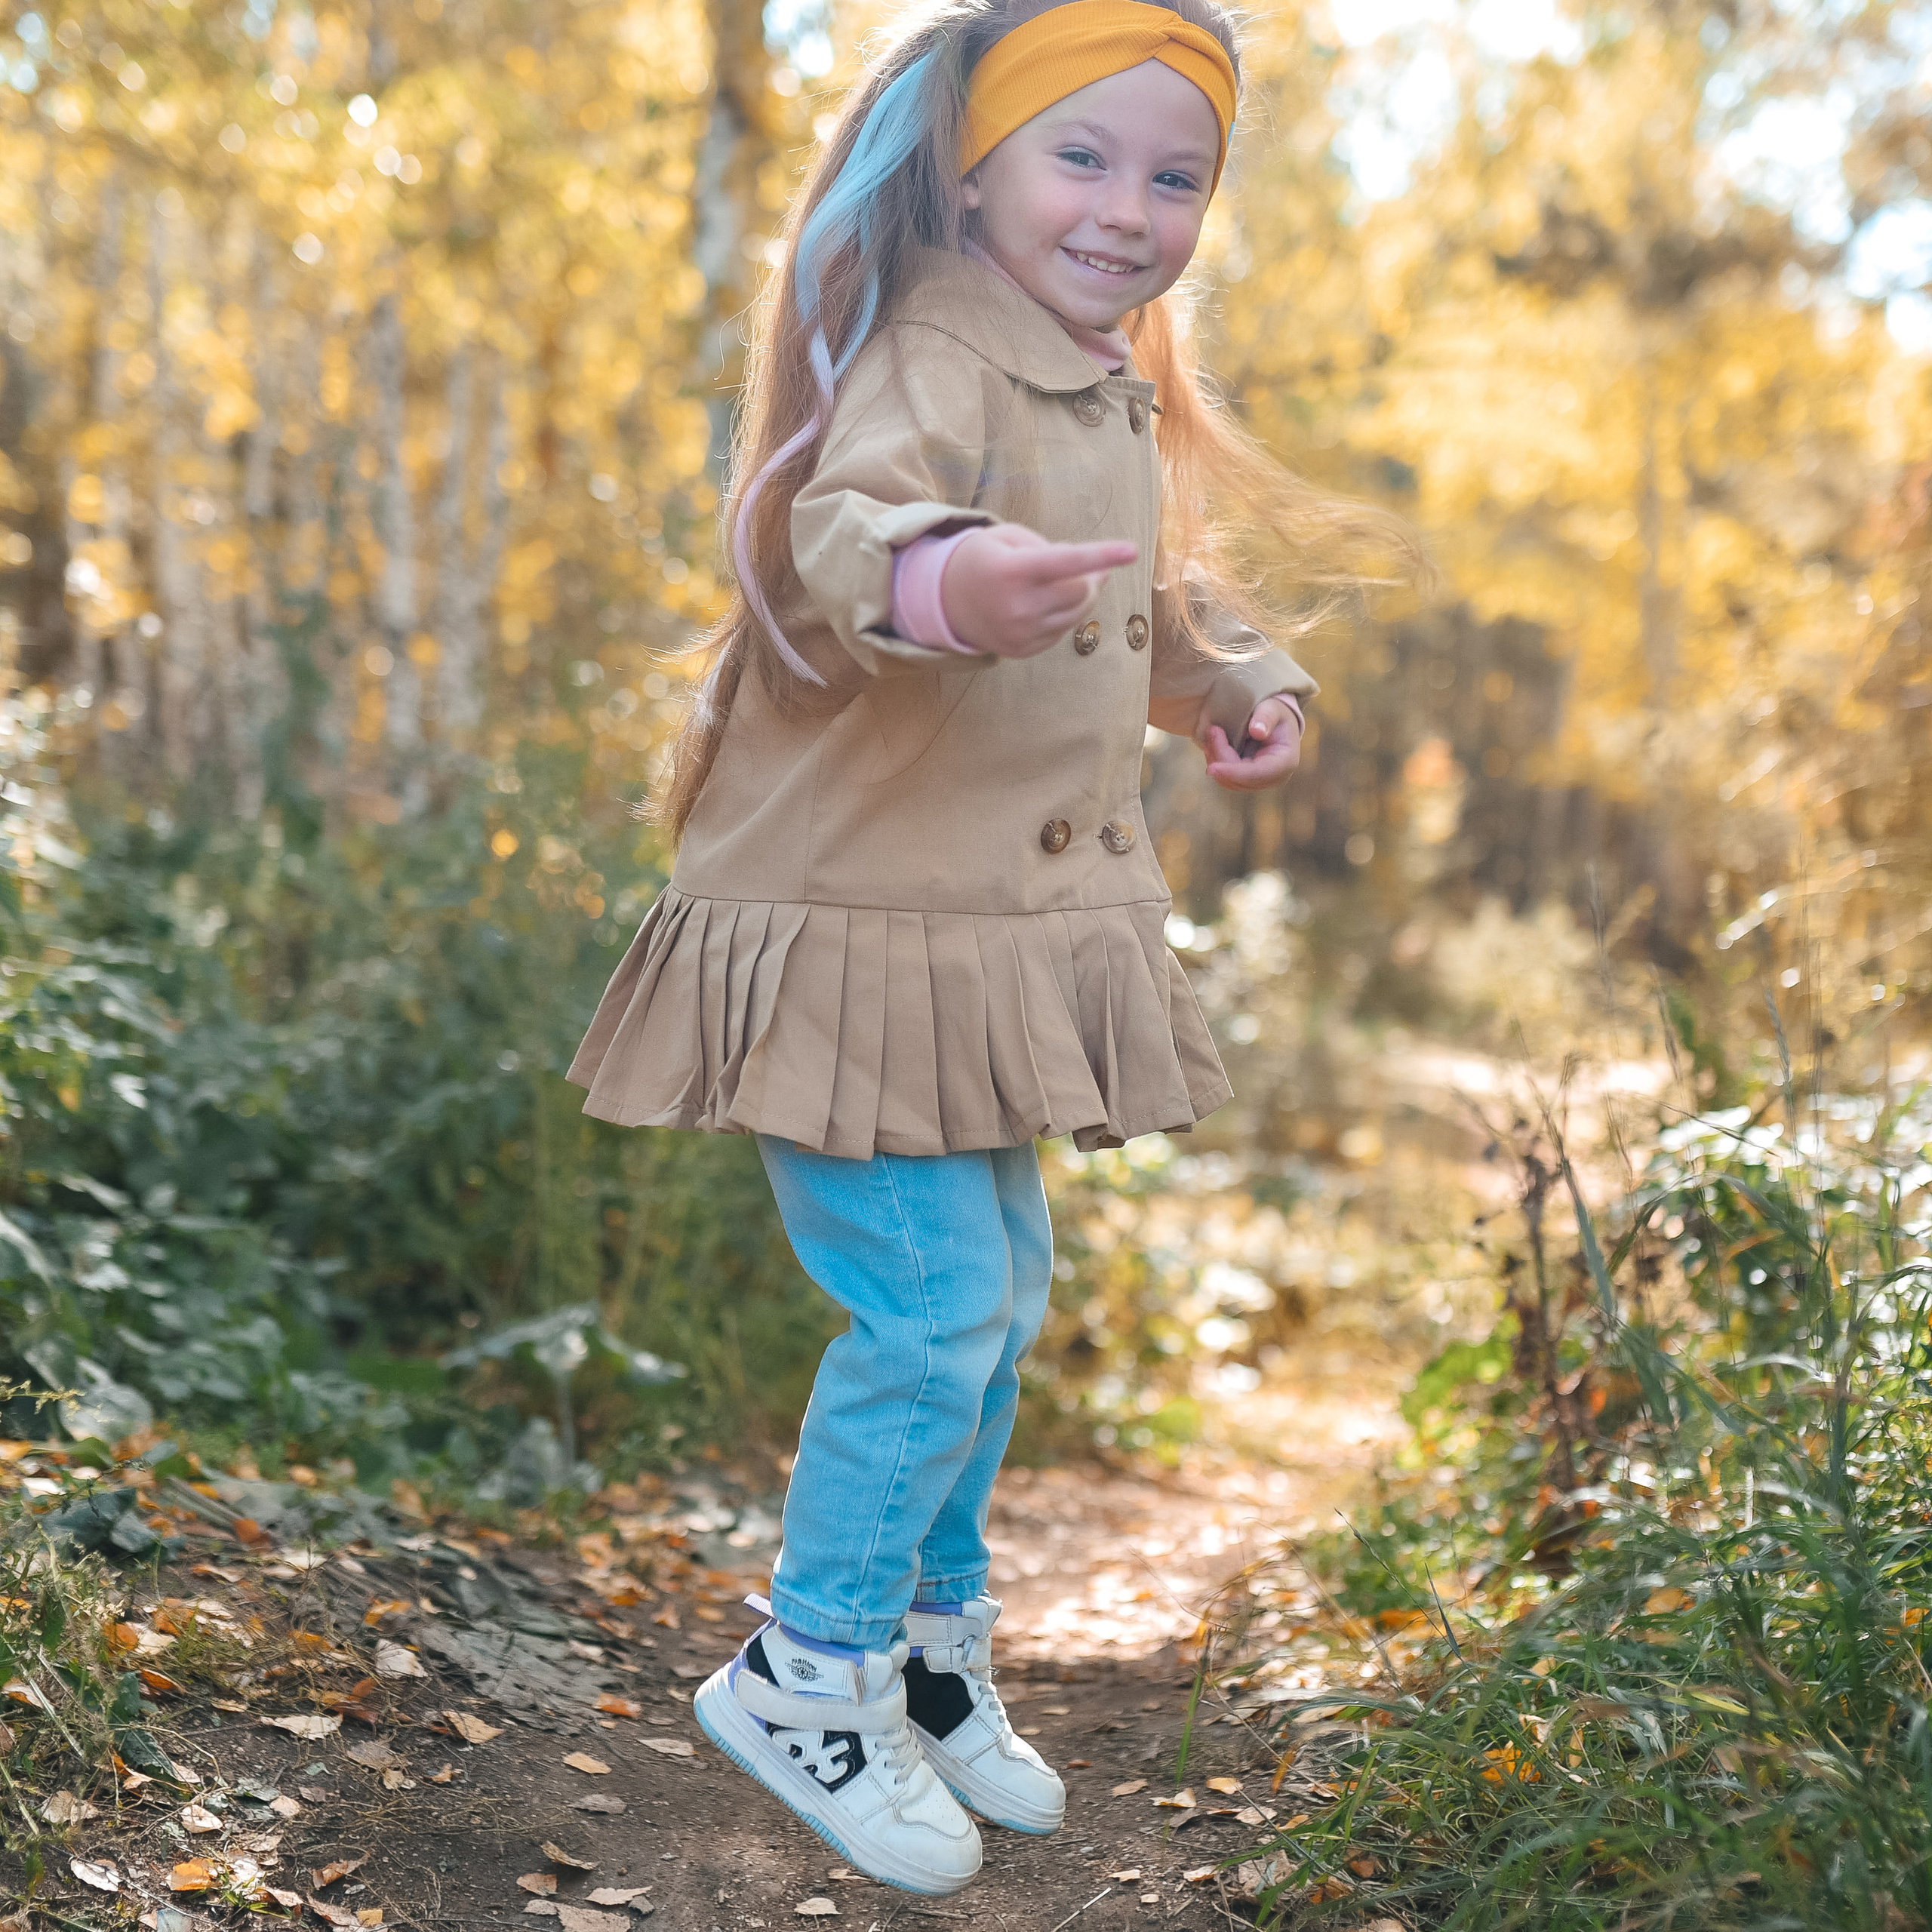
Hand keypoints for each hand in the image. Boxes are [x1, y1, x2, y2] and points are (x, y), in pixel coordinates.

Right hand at [943, 523, 1138, 658]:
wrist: (944, 600)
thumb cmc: (984, 558)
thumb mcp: (1009, 537)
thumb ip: (1052, 548)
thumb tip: (1096, 572)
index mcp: (1013, 570)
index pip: (1067, 561)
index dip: (1101, 555)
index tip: (1133, 550)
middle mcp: (1017, 606)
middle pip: (1080, 591)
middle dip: (1089, 577)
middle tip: (1089, 568)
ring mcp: (1019, 632)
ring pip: (1076, 615)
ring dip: (1081, 597)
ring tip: (1066, 583)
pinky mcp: (1022, 650)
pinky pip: (1062, 632)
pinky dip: (1064, 616)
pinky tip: (1045, 604)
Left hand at [1203, 696, 1303, 791]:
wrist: (1276, 722)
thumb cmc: (1275, 714)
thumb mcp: (1273, 708)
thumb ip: (1266, 717)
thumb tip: (1257, 732)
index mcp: (1285, 762)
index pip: (1258, 774)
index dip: (1234, 773)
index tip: (1212, 768)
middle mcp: (1274, 777)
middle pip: (1240, 779)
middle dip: (1221, 757)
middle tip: (1212, 729)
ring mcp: (1260, 781)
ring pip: (1230, 781)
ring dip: (1215, 759)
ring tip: (1212, 733)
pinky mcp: (1248, 780)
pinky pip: (1226, 778)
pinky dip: (1216, 762)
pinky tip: (1211, 745)